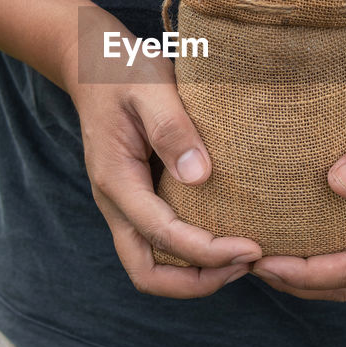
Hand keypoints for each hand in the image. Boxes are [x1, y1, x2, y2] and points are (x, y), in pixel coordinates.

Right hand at [70, 16, 262, 297]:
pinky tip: (227, 237)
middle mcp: (115, 202)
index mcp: (116, 179)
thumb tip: (200, 176)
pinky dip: (191, 256)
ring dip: (195, 275)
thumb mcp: (150, 87)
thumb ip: (172, 129)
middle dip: (198, 282)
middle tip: (247, 264)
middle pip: (147, 273)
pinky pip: (160, 245)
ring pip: (151, 265)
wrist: (93, 65)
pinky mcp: (137, 200)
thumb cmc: (124, 71)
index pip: (162, 235)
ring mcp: (123, 205)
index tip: (252, 248)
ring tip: (242, 259)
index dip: (208, 252)